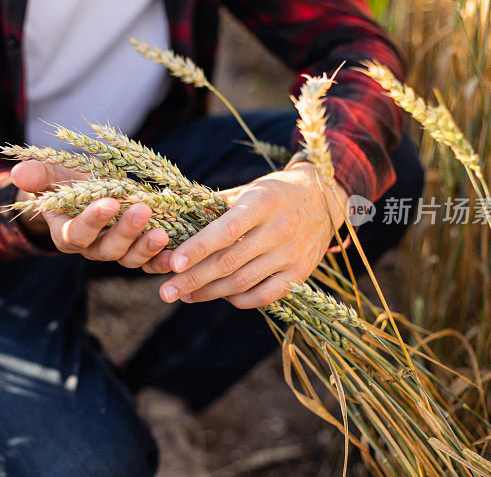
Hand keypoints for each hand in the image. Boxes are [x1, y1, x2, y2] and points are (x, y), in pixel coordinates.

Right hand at [11, 160, 168, 266]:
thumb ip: (38, 176)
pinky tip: (175, 254)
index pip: (77, 233)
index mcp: (66, 233)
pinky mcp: (136, 254)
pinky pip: (148, 264)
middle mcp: (91, 249)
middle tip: (143, 210)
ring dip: (147, 248)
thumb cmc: (65, 184)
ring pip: (130, 259)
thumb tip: (19, 173)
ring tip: (164, 232)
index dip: (92, 221)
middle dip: (126, 231)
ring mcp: (115, 253)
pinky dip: (161, 261)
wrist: (85, 196)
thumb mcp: (52, 175)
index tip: (108, 202)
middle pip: (108, 249)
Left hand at [143, 162, 347, 307]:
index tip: (173, 263)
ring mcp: (292, 254)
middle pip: (229, 262)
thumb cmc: (275, 193)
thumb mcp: (249, 189)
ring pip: (243, 282)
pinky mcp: (301, 274)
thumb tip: (176, 221)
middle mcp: (280, 229)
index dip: (198, 248)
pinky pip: (264, 296)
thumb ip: (215, 206)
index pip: (227, 230)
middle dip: (193, 279)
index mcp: (263, 203)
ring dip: (209, 293)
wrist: (325, 198)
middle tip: (165, 291)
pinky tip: (218, 296)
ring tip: (183, 295)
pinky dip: (238, 300)